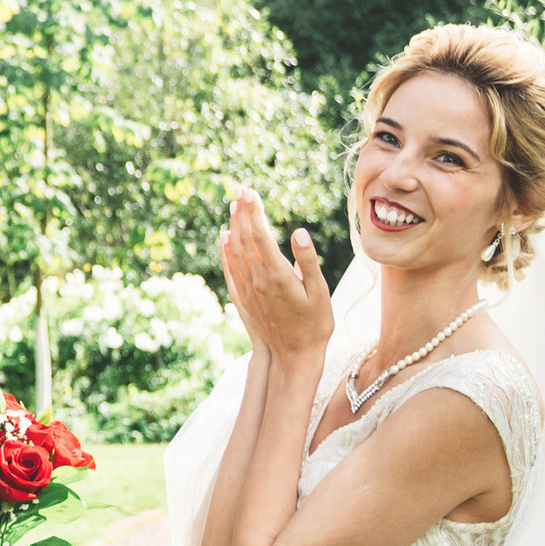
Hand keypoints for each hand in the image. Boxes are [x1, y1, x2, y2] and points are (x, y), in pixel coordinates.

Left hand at [218, 185, 332, 363]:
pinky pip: (230, 269)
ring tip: (232, 206)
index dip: (254, 211)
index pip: (260, 235)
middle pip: (244, 238)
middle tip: (239, 188)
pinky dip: (225, 250)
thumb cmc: (315, 325)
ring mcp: (248, 290)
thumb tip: (298, 232)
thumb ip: (308, 262)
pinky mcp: (244, 299)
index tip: (250, 191)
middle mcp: (257, 280)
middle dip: (242, 212)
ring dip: (233, 226)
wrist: (294, 357)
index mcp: (277, 275)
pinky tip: (224, 238)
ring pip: (235, 252)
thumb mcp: (320, 293)